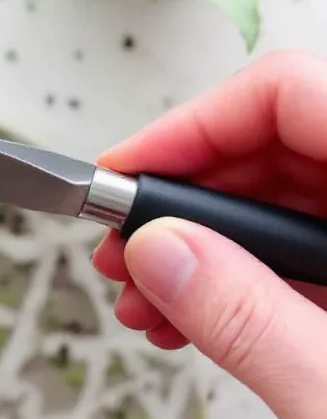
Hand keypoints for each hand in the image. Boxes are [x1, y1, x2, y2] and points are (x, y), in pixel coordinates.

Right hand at [93, 51, 326, 418]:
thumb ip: (254, 323)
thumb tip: (161, 251)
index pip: (291, 96)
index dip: (195, 124)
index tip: (131, 171)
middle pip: (271, 147)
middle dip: (181, 198)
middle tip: (126, 243)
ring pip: (273, 201)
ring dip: (194, 244)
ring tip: (146, 295)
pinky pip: (291, 252)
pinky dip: (229, 278)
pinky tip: (188, 314)